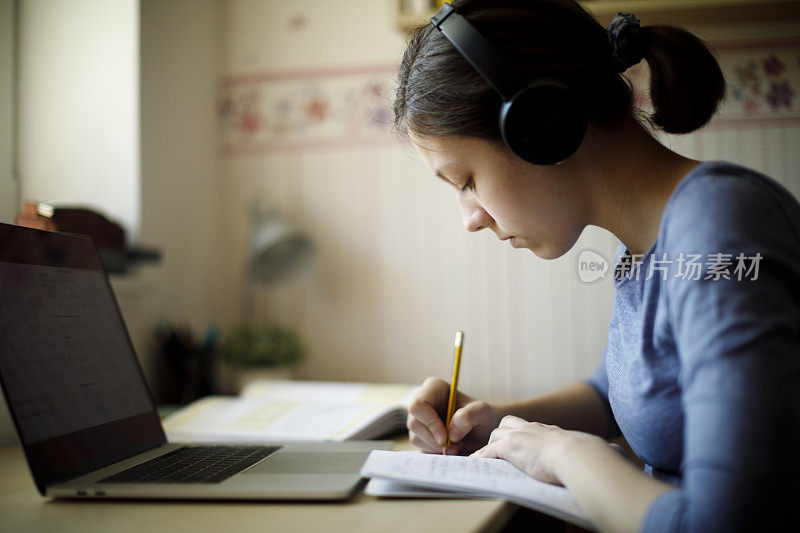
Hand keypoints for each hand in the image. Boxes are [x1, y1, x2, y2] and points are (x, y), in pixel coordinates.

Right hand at [406, 377, 500, 454]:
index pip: (418, 405)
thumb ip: (470, 415)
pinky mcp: (418, 435)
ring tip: (456, 446)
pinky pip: (419, 448)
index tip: (446, 438)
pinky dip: (435, 452)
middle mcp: (421, 401)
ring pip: (415, 437)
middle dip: (434, 440)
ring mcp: (417, 418)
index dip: (429, 423)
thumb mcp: (484, 413)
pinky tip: (450, 448)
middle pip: (414, 423)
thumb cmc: (482, 418)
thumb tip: (451, 430)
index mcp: (434, 388)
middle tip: (456, 446)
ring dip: (436, 447)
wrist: (482, 433)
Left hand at [471, 415, 605, 485]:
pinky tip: (476, 466)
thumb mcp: (596, 450)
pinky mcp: (508, 446)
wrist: (578, 455)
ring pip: (496, 436)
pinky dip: (480, 458)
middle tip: (499, 450)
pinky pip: (487, 452)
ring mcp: (519, 436)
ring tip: (483, 460)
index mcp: (551, 431)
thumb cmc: (591, 456)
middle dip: (503, 436)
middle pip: (508, 424)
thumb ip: (604, 451)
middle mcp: (533, 429)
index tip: (524, 445)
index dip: (524, 434)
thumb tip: (620, 454)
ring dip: (490, 448)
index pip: (531, 427)